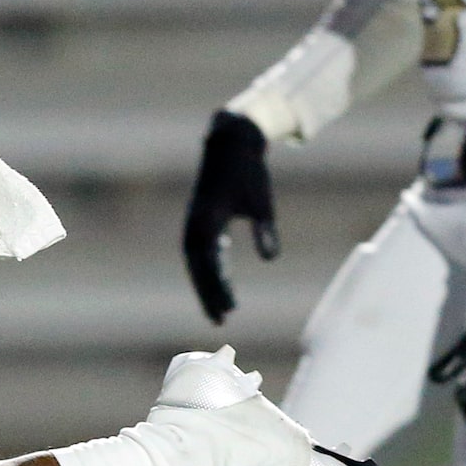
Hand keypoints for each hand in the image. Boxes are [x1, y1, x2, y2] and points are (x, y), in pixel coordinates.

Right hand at [180, 109, 279, 323]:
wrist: (232, 144)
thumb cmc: (249, 172)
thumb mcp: (261, 202)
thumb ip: (264, 231)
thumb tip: (271, 258)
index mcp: (206, 221)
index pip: (210, 264)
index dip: (218, 289)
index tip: (230, 310)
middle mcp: (194, 225)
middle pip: (198, 269)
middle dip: (208, 295)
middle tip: (220, 322)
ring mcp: (194, 223)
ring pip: (197, 263)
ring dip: (207, 285)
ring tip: (221, 309)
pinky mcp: (200, 220)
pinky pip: (202, 251)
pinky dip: (211, 268)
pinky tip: (224, 279)